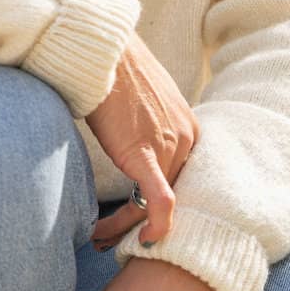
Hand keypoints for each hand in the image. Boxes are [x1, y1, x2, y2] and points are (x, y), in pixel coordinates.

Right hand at [85, 33, 198, 245]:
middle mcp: (187, 139)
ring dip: (126, 224)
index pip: (178, 180)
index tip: (135, 219)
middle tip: (112, 236)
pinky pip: (157, 199)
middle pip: (167, 195)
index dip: (156, 206)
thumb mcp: (142, 100)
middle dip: (139, 221)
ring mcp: (170, 146)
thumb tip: (128, 140)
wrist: (102, 50)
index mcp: (189, 128)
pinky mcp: (146, 152)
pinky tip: (143, 240)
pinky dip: (153, 223)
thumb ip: (146, 126)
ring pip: (154, 201)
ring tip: (100, 235)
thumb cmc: (115, 69)